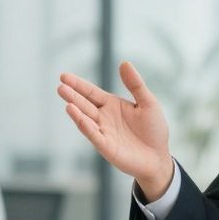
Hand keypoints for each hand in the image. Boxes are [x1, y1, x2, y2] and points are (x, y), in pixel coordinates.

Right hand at [58, 62, 173, 198]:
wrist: (158, 157)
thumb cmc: (154, 129)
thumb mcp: (148, 102)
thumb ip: (135, 84)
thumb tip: (124, 63)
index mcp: (111, 105)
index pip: (91, 92)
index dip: (78, 84)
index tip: (64, 76)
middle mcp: (103, 117)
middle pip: (84, 104)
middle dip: (72, 95)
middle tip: (60, 86)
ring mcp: (103, 132)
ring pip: (85, 119)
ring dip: (76, 111)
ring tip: (66, 100)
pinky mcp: (106, 147)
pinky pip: (94, 135)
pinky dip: (86, 127)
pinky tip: (79, 118)